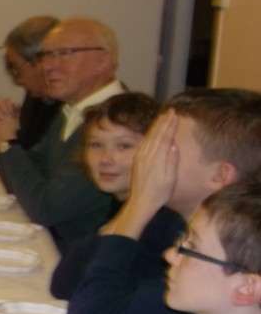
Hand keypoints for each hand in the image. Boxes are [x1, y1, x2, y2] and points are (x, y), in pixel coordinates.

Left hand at [103, 111, 177, 237]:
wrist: (141, 202)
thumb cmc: (159, 193)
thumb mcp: (169, 179)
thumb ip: (171, 162)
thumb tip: (173, 145)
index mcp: (156, 159)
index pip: (164, 138)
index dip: (170, 125)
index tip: (175, 115)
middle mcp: (146, 156)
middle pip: (156, 134)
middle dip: (163, 122)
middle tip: (170, 111)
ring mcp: (140, 158)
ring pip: (149, 137)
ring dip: (156, 126)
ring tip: (163, 116)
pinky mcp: (137, 161)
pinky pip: (144, 143)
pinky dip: (150, 134)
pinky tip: (152, 131)